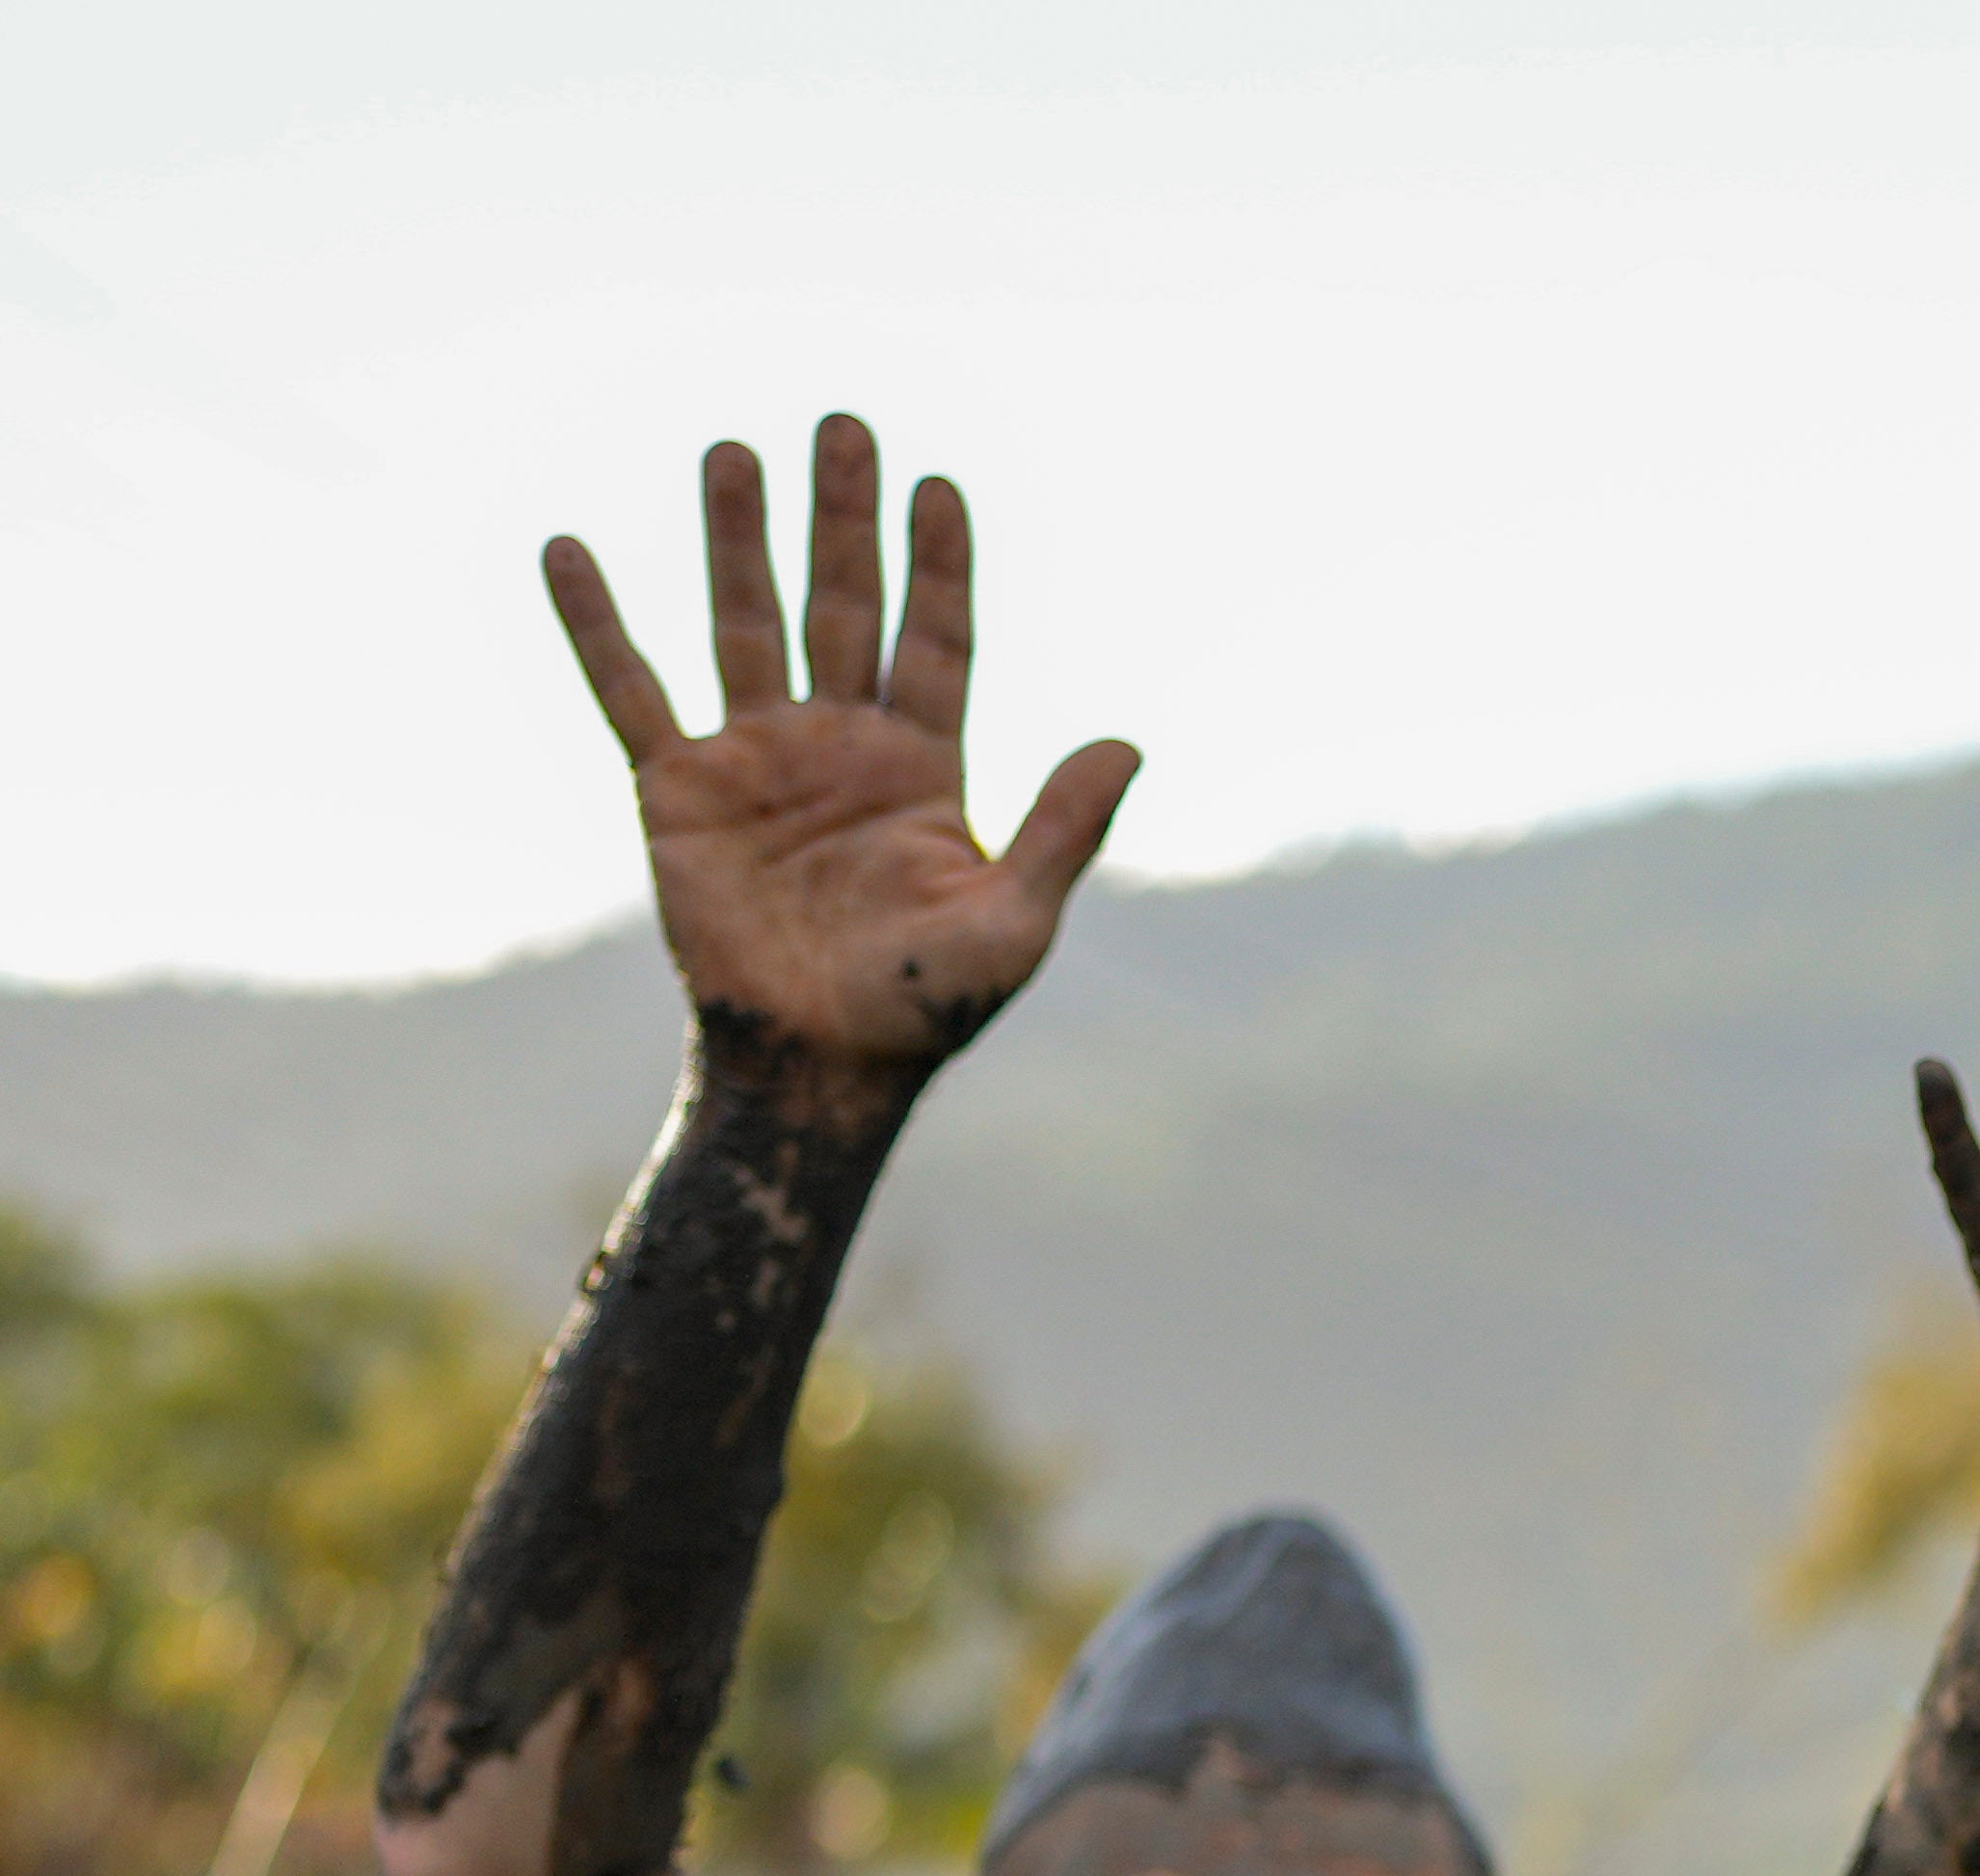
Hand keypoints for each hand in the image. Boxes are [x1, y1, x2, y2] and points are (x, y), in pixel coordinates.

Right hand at [544, 418, 1140, 1088]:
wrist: (820, 1065)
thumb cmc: (924, 1008)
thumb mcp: (1015, 923)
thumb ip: (1065, 830)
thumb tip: (1127, 742)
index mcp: (924, 769)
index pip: (935, 640)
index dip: (938, 565)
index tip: (938, 485)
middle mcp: (839, 746)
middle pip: (842, 604)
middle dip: (842, 518)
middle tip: (844, 424)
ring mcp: (756, 759)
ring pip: (744, 622)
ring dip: (737, 538)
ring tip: (733, 449)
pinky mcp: (678, 788)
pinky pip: (628, 690)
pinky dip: (597, 624)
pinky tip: (569, 550)